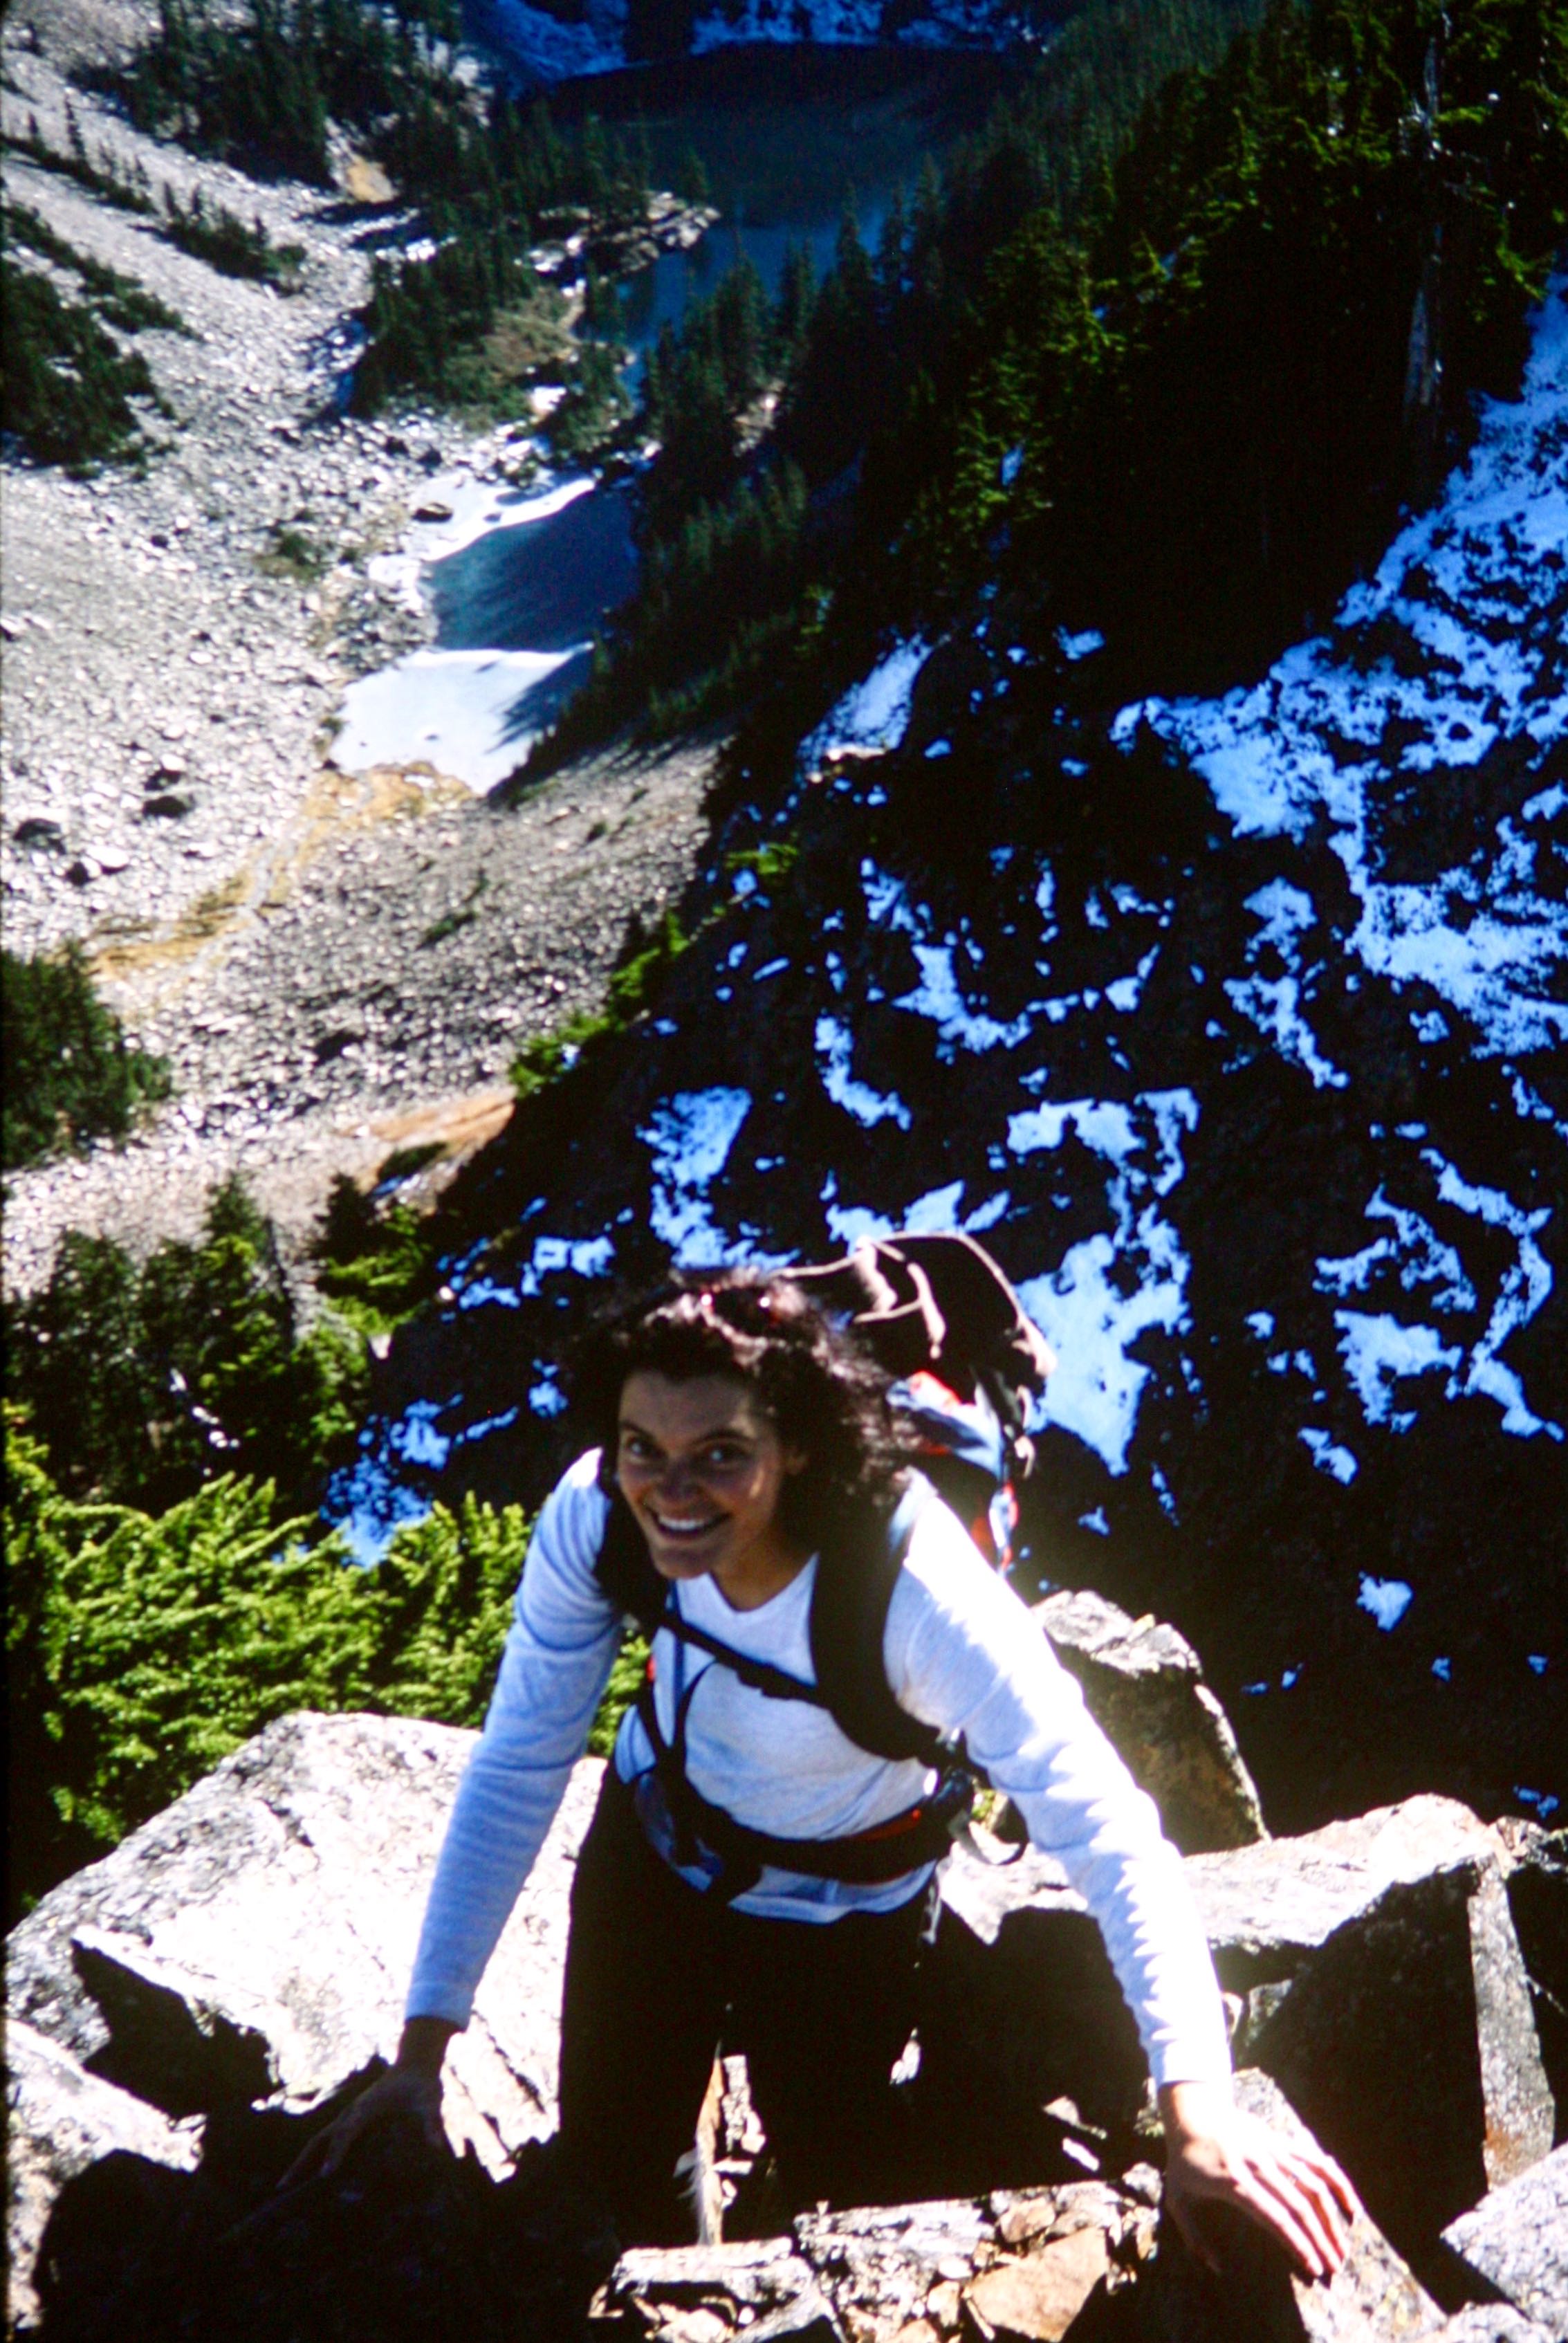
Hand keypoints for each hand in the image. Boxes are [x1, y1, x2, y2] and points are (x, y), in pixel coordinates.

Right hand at [278, 2018, 454, 2189]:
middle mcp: (352, 2112)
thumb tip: (438, 2147)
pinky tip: (310, 2173)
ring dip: (303, 2160)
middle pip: (320, 2139)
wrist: (414, 2065)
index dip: (336, 2154)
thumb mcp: (430, 2101)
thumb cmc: (422, 2085)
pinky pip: (329, 2139)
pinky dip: (316, 2154)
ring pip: (319, 2139)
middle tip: (283, 2186)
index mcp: (365, 2108)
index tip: (326, 2174)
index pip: (345, 2134)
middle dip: (302, 2162)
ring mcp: (349, 2115)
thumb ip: (433, 2122)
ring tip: (286, 2184)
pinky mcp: (352, 2119)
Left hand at [1158, 2080, 1360, 2282]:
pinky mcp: (1281, 2140)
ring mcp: (1273, 2150)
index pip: (1276, 2218)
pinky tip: (1352, 2208)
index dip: (1298, 2245)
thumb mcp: (1177, 2199)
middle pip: (1300, 2207)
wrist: (1192, 2110)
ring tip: (1343, 2248)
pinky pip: (1316, 2161)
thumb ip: (1194, 2238)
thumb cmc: (1184, 2160)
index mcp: (1235, 2183)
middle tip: (1335, 2268)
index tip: (1313, 2268)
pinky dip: (1338, 2182)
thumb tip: (1217, 2268)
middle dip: (1321, 2241)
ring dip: (1333, 2219)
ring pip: (1314, 2185)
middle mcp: (1260, 2166)